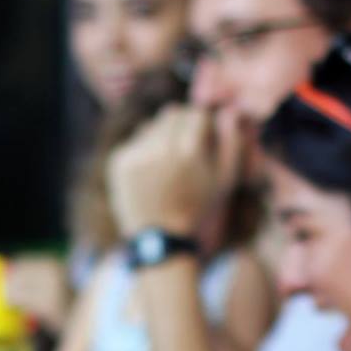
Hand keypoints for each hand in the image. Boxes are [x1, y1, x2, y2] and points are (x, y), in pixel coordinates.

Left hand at [107, 105, 223, 237]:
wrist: (161, 240)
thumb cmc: (198, 208)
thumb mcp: (224, 180)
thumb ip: (231, 143)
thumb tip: (228, 111)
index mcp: (189, 152)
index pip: (196, 114)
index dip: (202, 125)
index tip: (203, 139)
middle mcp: (161, 149)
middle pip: (172, 113)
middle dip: (181, 125)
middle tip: (184, 147)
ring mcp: (136, 154)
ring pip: (152, 125)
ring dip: (162, 137)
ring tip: (168, 165)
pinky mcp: (119, 161)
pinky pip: (135, 141)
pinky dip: (144, 152)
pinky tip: (151, 175)